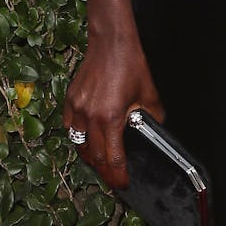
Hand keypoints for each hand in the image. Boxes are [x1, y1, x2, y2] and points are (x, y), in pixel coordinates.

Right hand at [63, 32, 164, 189]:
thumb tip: (155, 130)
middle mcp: (92, 116)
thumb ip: (153, 115)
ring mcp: (78, 108)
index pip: (114, 158)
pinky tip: (86, 138)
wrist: (111, 42)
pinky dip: (77, 136)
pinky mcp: (70, 100)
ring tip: (99, 162)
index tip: (123, 184)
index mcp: (112, 117)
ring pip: (79, 144)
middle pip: (95, 157)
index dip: (118, 176)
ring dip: (89, 157)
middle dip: (105, 172)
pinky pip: (70, 127)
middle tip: (112, 178)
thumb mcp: (149, 92)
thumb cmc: (131, 64)